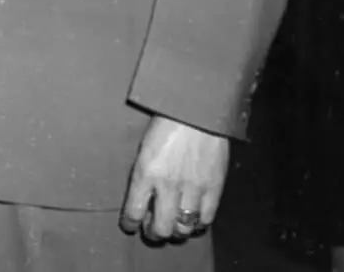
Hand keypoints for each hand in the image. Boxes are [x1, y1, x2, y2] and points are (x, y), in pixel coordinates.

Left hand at [120, 116, 229, 242]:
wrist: (197, 110)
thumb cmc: (166, 124)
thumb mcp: (144, 147)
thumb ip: (143, 174)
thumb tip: (143, 198)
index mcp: (145, 172)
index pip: (133, 212)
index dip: (130, 223)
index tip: (130, 225)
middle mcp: (168, 185)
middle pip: (160, 229)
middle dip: (153, 234)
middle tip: (152, 229)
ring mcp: (193, 189)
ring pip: (184, 229)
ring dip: (176, 231)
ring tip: (173, 224)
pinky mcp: (214, 188)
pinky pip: (205, 220)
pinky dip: (198, 224)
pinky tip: (193, 218)